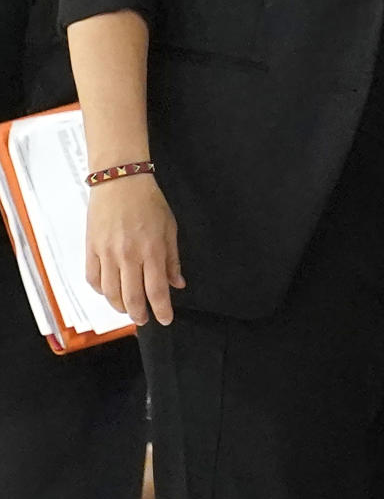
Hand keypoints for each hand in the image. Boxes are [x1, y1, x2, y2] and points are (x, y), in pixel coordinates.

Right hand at [86, 175, 184, 325]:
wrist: (120, 180)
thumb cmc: (148, 200)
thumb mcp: (169, 227)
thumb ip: (172, 259)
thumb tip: (177, 283)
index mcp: (151, 250)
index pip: (157, 291)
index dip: (162, 310)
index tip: (166, 319)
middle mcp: (128, 255)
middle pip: (132, 299)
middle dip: (140, 315)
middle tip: (144, 319)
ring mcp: (107, 253)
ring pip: (110, 294)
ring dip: (120, 307)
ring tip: (128, 308)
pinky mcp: (91, 249)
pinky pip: (93, 280)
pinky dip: (101, 291)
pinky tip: (109, 291)